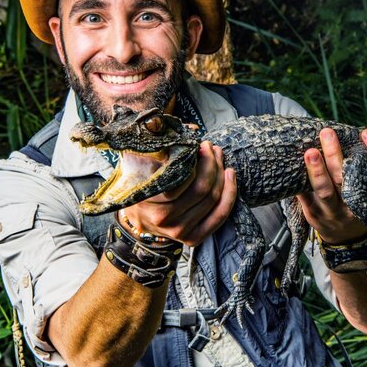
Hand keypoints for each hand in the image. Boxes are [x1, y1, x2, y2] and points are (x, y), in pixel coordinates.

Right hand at [120, 141, 236, 245]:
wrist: (137, 216)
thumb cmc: (140, 182)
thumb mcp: (139, 159)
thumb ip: (159, 141)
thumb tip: (189, 127)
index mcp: (151, 200)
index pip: (187, 179)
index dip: (202, 160)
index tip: (201, 144)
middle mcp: (165, 220)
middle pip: (204, 189)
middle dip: (214, 164)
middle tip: (212, 148)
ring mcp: (180, 232)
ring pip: (214, 201)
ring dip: (223, 176)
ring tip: (220, 158)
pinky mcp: (192, 239)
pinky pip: (219, 217)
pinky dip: (230, 195)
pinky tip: (230, 176)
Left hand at [297, 123, 366, 243]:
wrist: (347, 241)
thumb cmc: (363, 202)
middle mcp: (358, 206)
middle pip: (349, 179)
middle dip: (336, 154)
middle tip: (328, 132)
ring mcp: (336, 213)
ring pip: (326, 191)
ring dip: (317, 171)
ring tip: (310, 152)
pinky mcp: (316, 215)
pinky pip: (306, 199)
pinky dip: (300, 183)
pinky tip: (294, 167)